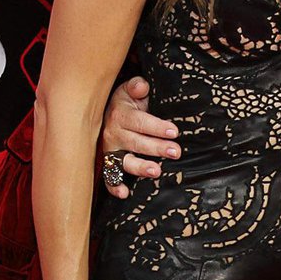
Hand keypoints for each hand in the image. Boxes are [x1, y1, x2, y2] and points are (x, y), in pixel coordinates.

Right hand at [99, 76, 178, 198]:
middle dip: (156, 147)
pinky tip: (125, 193)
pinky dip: (114, 187)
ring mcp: (110, 151)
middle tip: (175, 152)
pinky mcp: (108, 164)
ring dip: (140, 167)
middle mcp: (113, 133)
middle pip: (136, 142)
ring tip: (156, 171)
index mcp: (120, 114)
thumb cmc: (125, 103)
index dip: (157, 127)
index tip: (174, 132)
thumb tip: (142, 86)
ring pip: (124, 161)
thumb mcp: (129, 90)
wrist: (105, 114)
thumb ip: (136, 87)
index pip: (140, 121)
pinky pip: (109, 178)